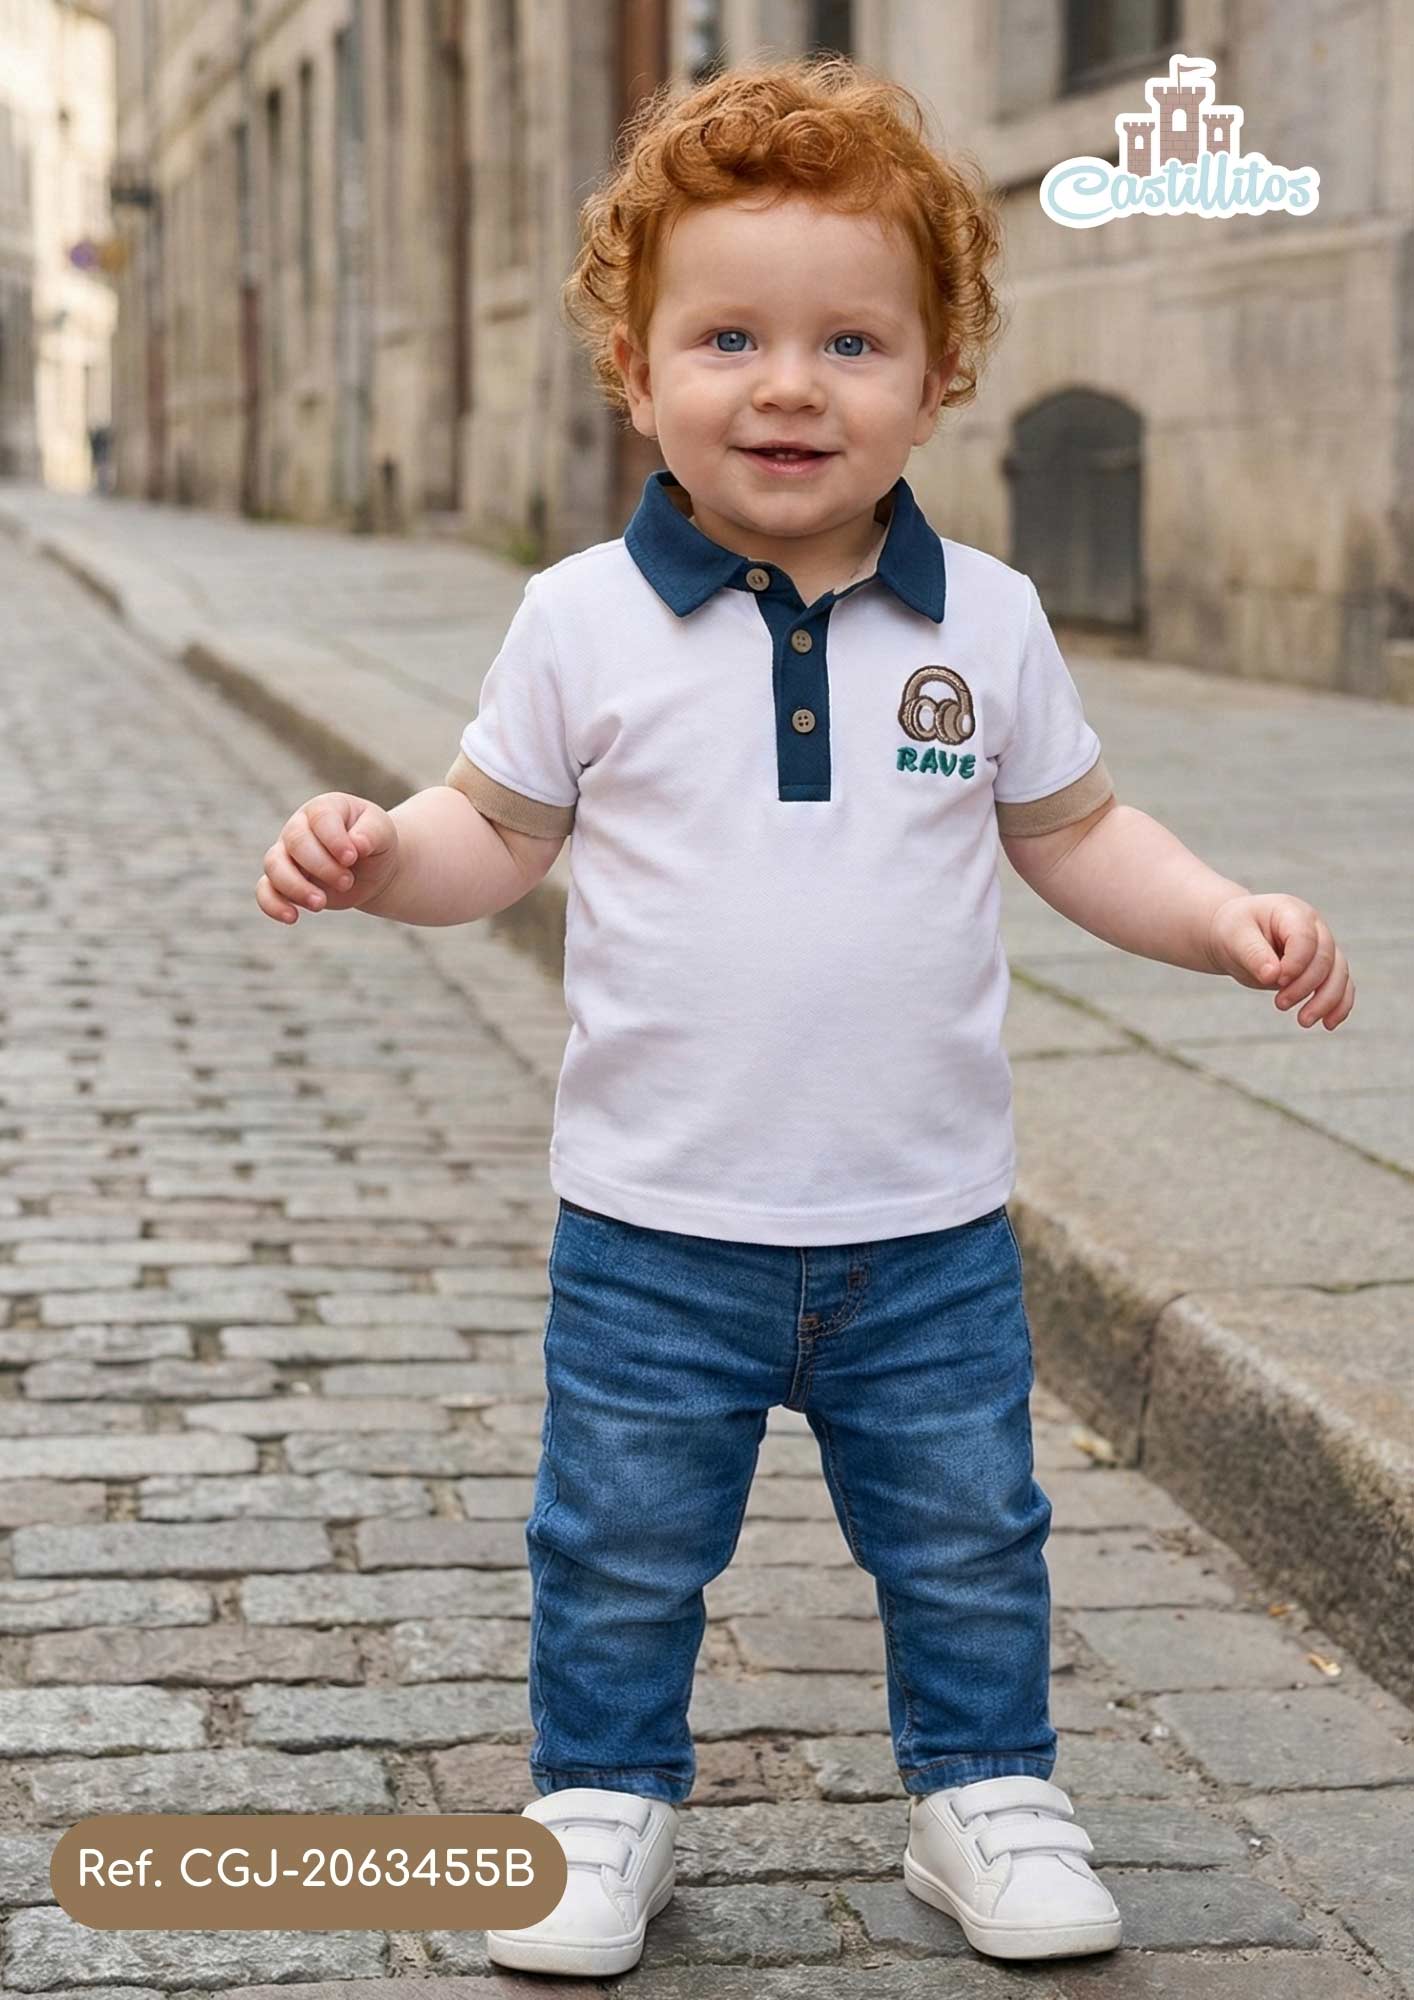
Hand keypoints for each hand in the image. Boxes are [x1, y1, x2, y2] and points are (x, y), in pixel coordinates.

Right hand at [257, 793, 399, 923]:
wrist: (373, 868)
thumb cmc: (374, 844)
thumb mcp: (383, 833)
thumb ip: (372, 833)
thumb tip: (357, 844)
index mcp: (324, 810)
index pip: (321, 819)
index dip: (334, 840)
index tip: (352, 858)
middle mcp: (299, 827)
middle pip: (295, 842)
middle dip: (322, 867)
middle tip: (347, 882)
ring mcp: (287, 854)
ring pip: (274, 865)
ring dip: (296, 887)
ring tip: (321, 904)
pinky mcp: (282, 881)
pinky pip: (265, 891)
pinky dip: (273, 905)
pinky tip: (292, 918)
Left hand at [1207, 893, 1354, 1029]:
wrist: (1236, 938)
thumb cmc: (1234, 932)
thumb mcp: (1235, 937)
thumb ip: (1253, 953)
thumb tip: (1272, 975)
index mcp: (1292, 912)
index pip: (1306, 938)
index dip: (1296, 963)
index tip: (1276, 979)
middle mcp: (1314, 928)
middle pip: (1325, 959)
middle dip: (1306, 986)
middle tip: (1279, 1005)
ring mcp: (1322, 948)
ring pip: (1339, 974)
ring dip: (1326, 1001)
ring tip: (1304, 1021)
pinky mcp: (1322, 969)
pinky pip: (1341, 986)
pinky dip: (1339, 1006)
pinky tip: (1328, 1024)